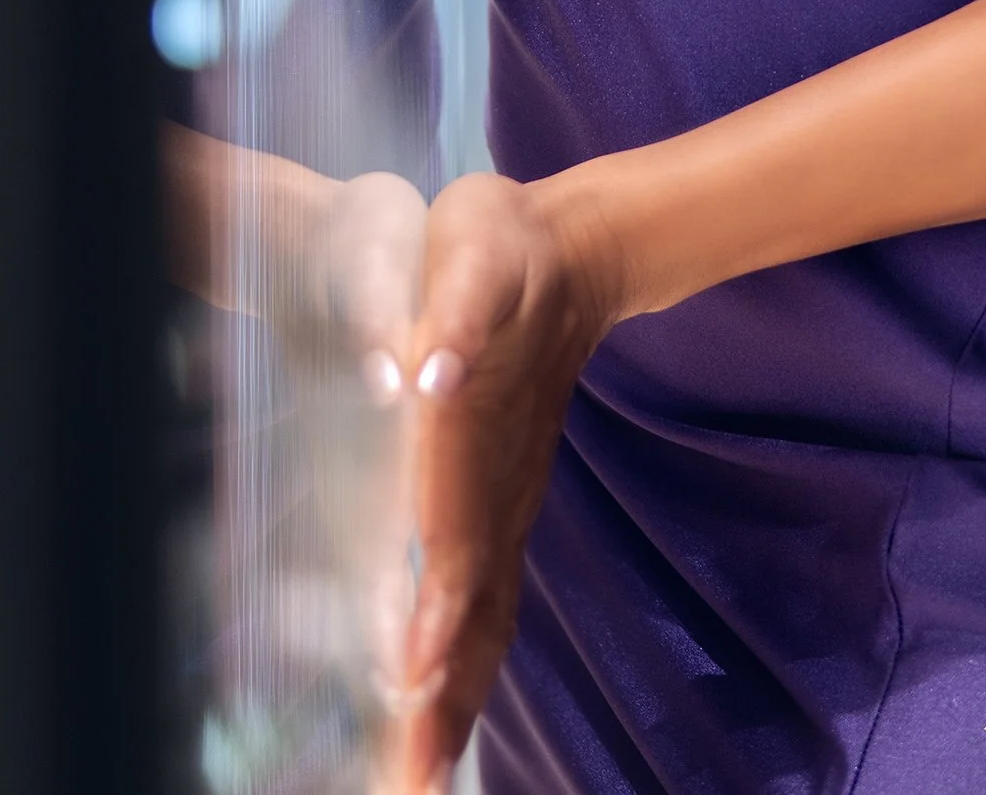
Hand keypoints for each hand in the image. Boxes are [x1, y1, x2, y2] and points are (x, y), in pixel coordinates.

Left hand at [389, 172, 614, 792]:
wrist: (574, 252)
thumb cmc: (505, 243)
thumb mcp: (478, 252)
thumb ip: (460, 313)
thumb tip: (430, 375)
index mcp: (478, 431)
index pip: (460, 537)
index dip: (438, 610)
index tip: (412, 674)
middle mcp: (498, 486)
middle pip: (476, 608)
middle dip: (444, 697)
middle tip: (411, 777)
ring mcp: (507, 503)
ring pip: (486, 619)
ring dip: (454, 699)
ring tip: (419, 776)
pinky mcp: (503, 509)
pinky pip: (487, 605)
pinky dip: (464, 669)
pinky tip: (438, 717)